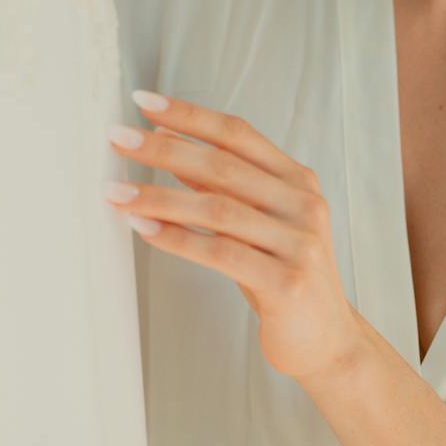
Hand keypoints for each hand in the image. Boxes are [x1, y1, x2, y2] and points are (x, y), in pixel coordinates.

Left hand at [107, 90, 365, 380]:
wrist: (329, 341)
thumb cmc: (284, 278)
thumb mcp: (259, 224)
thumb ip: (225, 188)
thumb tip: (171, 149)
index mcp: (298, 181)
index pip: (237, 134)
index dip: (190, 116)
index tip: (144, 103)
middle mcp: (302, 204)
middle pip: (223, 166)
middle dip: (164, 149)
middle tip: (117, 138)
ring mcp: (298, 243)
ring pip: (217, 209)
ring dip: (159, 197)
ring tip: (116, 190)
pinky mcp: (286, 282)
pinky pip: (219, 253)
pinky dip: (176, 239)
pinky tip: (142, 229)